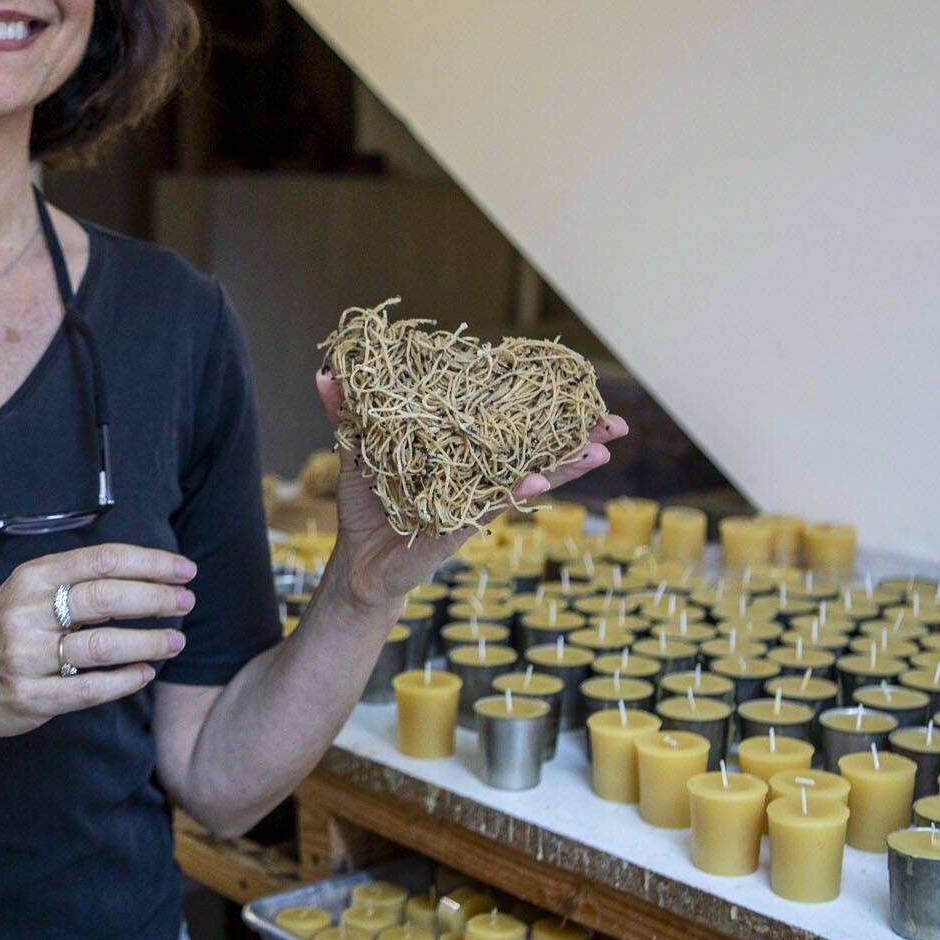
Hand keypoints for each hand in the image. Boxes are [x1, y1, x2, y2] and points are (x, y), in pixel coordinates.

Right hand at [0, 544, 197, 740]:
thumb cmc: (1, 631)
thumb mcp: (27, 592)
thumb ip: (76, 582)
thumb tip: (145, 577)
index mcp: (32, 577)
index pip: (102, 560)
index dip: (150, 563)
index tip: (184, 570)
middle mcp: (27, 613)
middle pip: (106, 597)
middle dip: (156, 598)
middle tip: (187, 602)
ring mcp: (28, 657)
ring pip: (103, 645)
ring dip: (149, 642)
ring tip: (176, 641)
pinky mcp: (32, 698)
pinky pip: (89, 688)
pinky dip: (125, 681)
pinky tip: (146, 673)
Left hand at [313, 371, 626, 610]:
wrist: (355, 566)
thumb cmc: (365, 508)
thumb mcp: (356, 452)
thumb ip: (347, 414)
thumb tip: (325, 373)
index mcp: (460, 455)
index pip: (504, 426)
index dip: (537, 408)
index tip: (575, 388)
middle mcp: (475, 479)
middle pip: (531, 453)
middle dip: (573, 438)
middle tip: (614, 421)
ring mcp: (471, 504)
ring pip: (526, 481)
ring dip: (564, 467)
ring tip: (601, 450)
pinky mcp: (456, 530)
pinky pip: (489, 510)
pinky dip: (513, 497)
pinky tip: (540, 485)